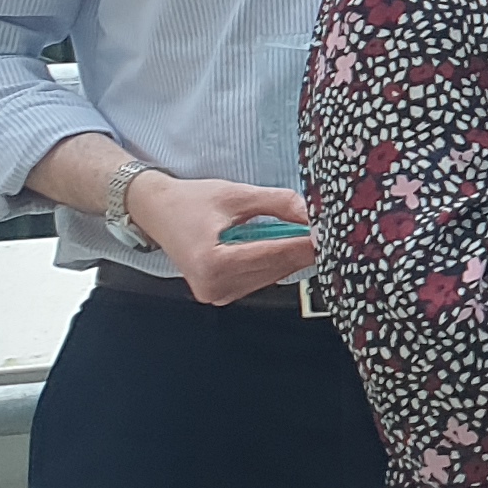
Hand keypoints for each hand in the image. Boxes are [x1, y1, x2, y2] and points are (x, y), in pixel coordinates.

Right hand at [126, 175, 317, 304]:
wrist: (157, 212)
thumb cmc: (190, 201)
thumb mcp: (238, 195)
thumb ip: (280, 203)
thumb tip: (315, 214)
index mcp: (213, 262)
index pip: (275, 254)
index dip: (307, 243)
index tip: (330, 233)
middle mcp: (213, 285)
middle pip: (277, 268)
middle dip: (302, 248)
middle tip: (324, 229)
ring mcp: (216, 293)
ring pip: (272, 276)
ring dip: (288, 255)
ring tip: (299, 232)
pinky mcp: (221, 293)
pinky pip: (260, 278)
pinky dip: (274, 261)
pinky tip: (277, 244)